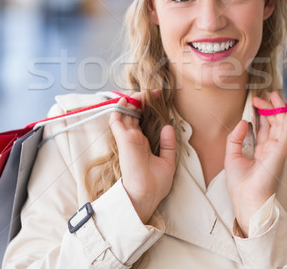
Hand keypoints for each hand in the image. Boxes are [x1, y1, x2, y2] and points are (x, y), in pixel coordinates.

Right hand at [109, 92, 176, 223]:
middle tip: (154, 91)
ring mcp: (128, 138)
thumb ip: (167, 144)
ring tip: (143, 92)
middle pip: (134, 113)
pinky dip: (119, 108)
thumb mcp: (167, 161)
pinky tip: (126, 99)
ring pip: (125, 113)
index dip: (148, 108)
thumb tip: (169, 126)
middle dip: (142, 100)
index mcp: (143, 144)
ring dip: (132, 100)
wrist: (146, 196)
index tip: (159, 97)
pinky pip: (117, 120)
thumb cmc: (155, 184)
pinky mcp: (124, 139)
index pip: (142, 120)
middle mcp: (134, 139)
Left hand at [224, 91, 286, 236]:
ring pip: (281, 124)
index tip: (256, 102)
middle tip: (264, 96)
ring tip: (274, 95)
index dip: (262, 114)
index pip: (264, 128)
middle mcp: (270, 149)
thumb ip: (236, 138)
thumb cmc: (240, 184)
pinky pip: (286, 133)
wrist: (246, 198)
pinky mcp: (280, 152)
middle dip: (270, 108)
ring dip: (278, 109)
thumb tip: (244, 122)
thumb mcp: (232, 156)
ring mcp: (276, 149)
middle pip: (274, 123)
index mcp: (261, 151)